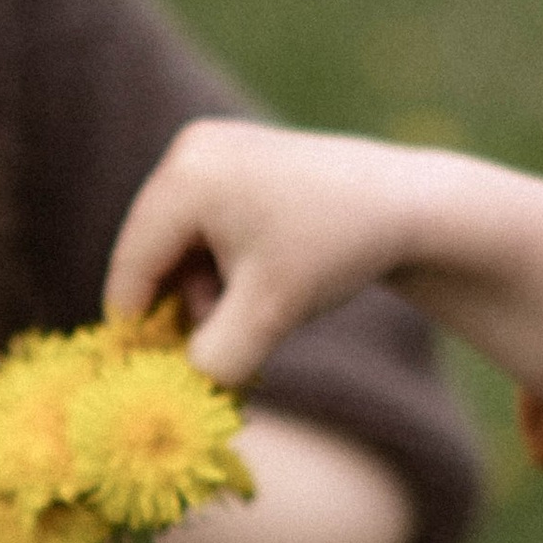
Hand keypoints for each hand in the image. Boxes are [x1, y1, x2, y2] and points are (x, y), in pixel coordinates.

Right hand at [104, 117, 542, 403]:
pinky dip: (222, 264)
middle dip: (178, 306)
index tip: (141, 376)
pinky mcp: (236, 158)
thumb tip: (168, 394)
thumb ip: (211, 361)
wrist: (409, 204)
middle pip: (152, 251)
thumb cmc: (336, 252)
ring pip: (179, 242)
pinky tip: (261, 286)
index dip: (133, 325)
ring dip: (204, 290)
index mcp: (186, 178)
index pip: (133, 263)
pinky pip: (204, 224)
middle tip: (211, 351)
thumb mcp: (267, 316)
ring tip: (255, 314)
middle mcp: (191, 150)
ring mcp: (213, 148)